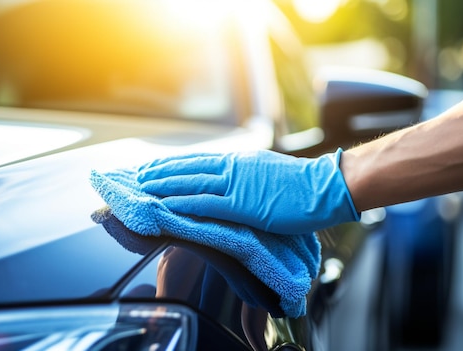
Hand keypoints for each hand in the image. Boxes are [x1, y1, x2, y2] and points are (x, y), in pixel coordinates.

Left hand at [137, 149, 358, 233]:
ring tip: (144, 188)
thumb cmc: (300, 183)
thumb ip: (244, 174)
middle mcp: (232, 167)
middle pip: (188, 168)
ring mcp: (236, 184)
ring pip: (191, 182)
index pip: (197, 160)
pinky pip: (207, 203)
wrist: (324, 186)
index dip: (172, 164)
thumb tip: (231, 181)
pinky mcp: (243, 204)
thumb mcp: (266, 170)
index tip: (155, 167)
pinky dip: (184, 203)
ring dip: (165, 185)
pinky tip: (167, 206)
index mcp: (238, 160)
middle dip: (161, 172)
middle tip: (139, 176)